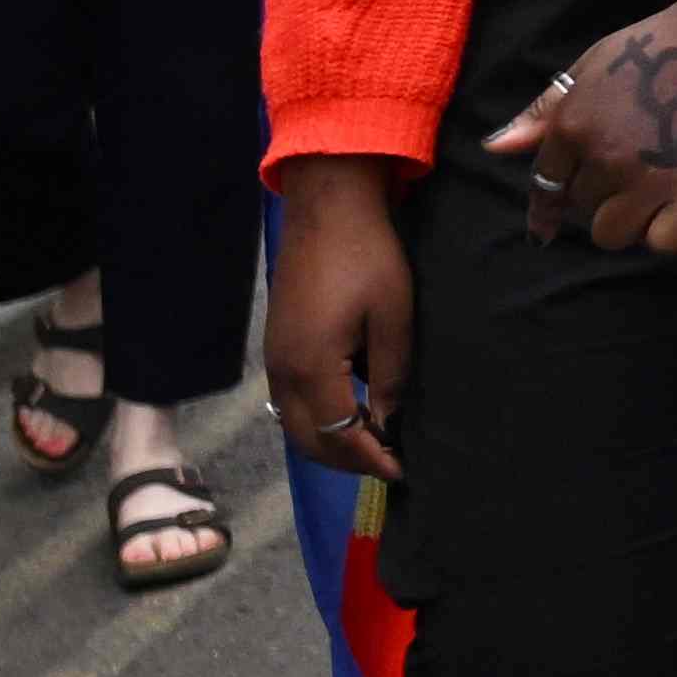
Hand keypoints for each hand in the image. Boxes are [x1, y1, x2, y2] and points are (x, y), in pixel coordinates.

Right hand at [263, 158, 419, 482]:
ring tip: (371, 443)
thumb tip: (387, 422)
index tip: (402, 469)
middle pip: (308, 440)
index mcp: (312, 367)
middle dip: (347, 461)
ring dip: (329, 442)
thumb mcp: (394, 318)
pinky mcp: (276, 343)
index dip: (371, 459)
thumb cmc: (368, 257)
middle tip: (387, 463)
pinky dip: (317, 418)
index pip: (339, 435)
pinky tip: (349, 411)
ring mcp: (274, 357)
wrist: (327, 207)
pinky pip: (290, 399)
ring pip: (294, 423)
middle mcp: (283, 370)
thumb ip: (390, 376)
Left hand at [481, 0, 676, 256]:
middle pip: (581, 208)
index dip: (545, 208)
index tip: (543, 231)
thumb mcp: (592, 65)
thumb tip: (494, 148)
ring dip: (628, 219)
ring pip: (613, 234)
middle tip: (633, 167)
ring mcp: (647, 180)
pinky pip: (661, 243)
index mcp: (574, 124)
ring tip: (653, 189)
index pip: (545, 183)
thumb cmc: (661, 42)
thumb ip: (543, 111)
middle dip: (599, 194)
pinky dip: (667, 230)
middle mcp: (603, 156)